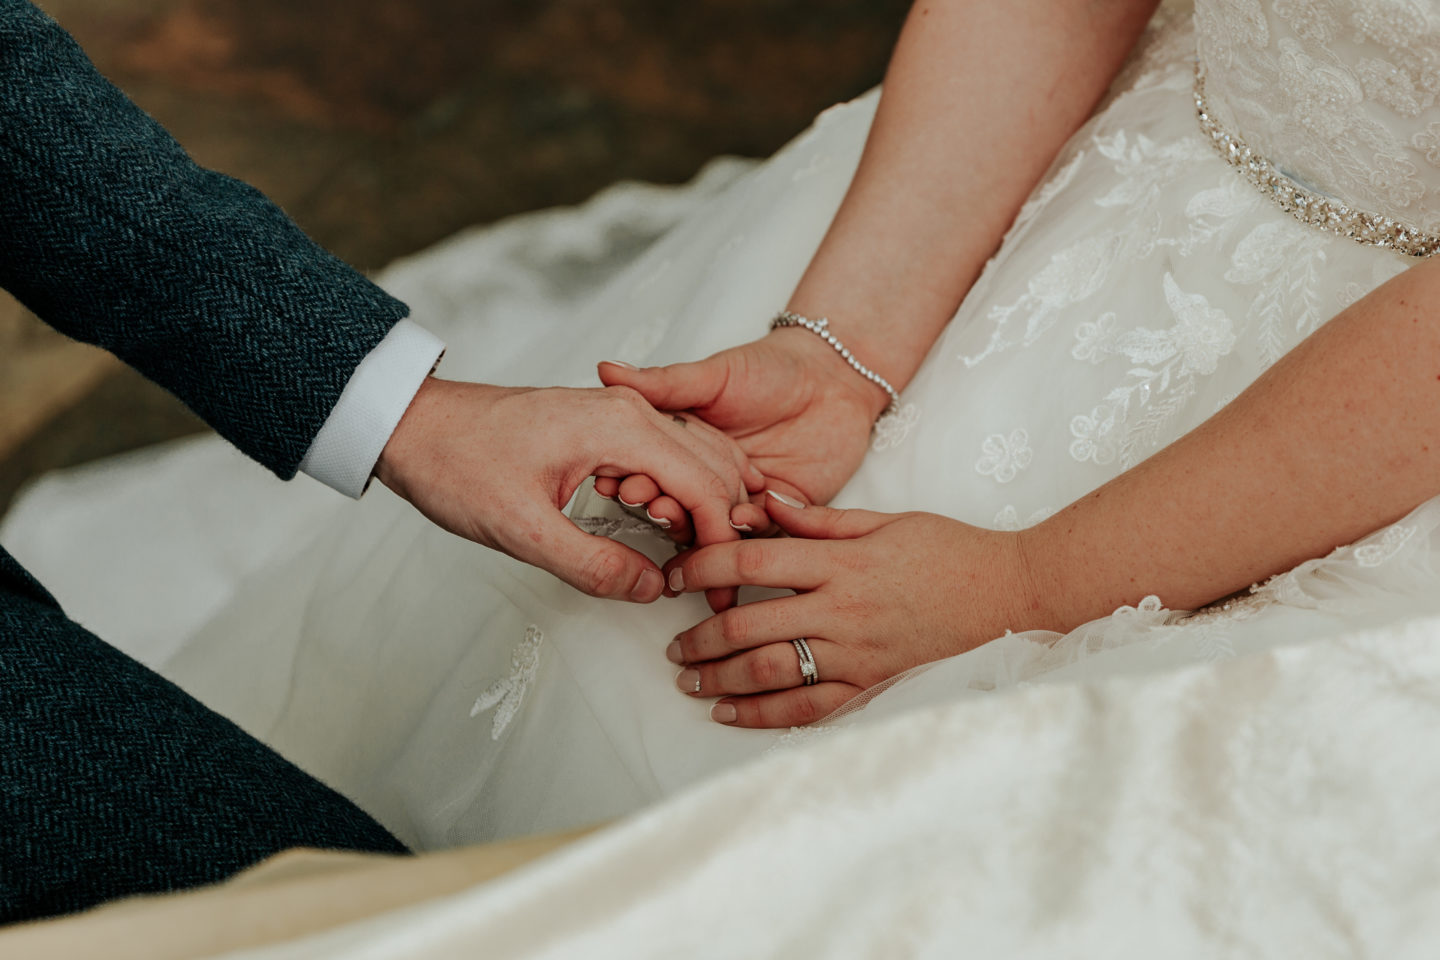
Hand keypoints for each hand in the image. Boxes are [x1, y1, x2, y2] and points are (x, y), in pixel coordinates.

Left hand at [375, 378, 763, 602]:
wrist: (413, 426)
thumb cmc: (456, 462)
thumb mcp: (521, 529)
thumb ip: (592, 563)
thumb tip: (653, 589)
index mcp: (620, 427)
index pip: (705, 485)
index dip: (721, 542)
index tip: (719, 589)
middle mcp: (630, 412)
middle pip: (714, 466)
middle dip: (724, 526)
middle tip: (712, 583)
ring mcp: (619, 414)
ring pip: (696, 458)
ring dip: (703, 508)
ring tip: (688, 559)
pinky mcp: (605, 427)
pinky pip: (666, 456)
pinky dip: (681, 492)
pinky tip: (667, 528)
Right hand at [595, 327, 889, 530]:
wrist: (835, 377)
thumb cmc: (774, 368)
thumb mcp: (715, 374)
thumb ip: (664, 382)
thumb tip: (608, 371)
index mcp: (686, 449)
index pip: (653, 474)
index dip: (637, 480)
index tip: (620, 483)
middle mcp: (711, 481)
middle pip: (682, 509)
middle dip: (667, 511)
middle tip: (658, 508)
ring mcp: (745, 500)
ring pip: (718, 529)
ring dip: (704, 530)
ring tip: (697, 524)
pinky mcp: (784, 513)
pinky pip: (766, 534)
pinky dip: (753, 532)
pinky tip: (743, 520)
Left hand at [659, 492, 1055, 727]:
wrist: (1013, 595)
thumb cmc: (952, 551)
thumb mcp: (885, 521)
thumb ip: (820, 521)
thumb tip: (764, 505)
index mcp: (840, 562)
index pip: (750, 562)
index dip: (701, 566)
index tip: (673, 575)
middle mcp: (841, 610)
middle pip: (746, 624)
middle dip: (697, 635)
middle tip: (671, 640)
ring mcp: (856, 655)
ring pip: (767, 672)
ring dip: (718, 678)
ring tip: (688, 678)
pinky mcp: (872, 686)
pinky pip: (806, 709)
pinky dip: (761, 715)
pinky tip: (730, 715)